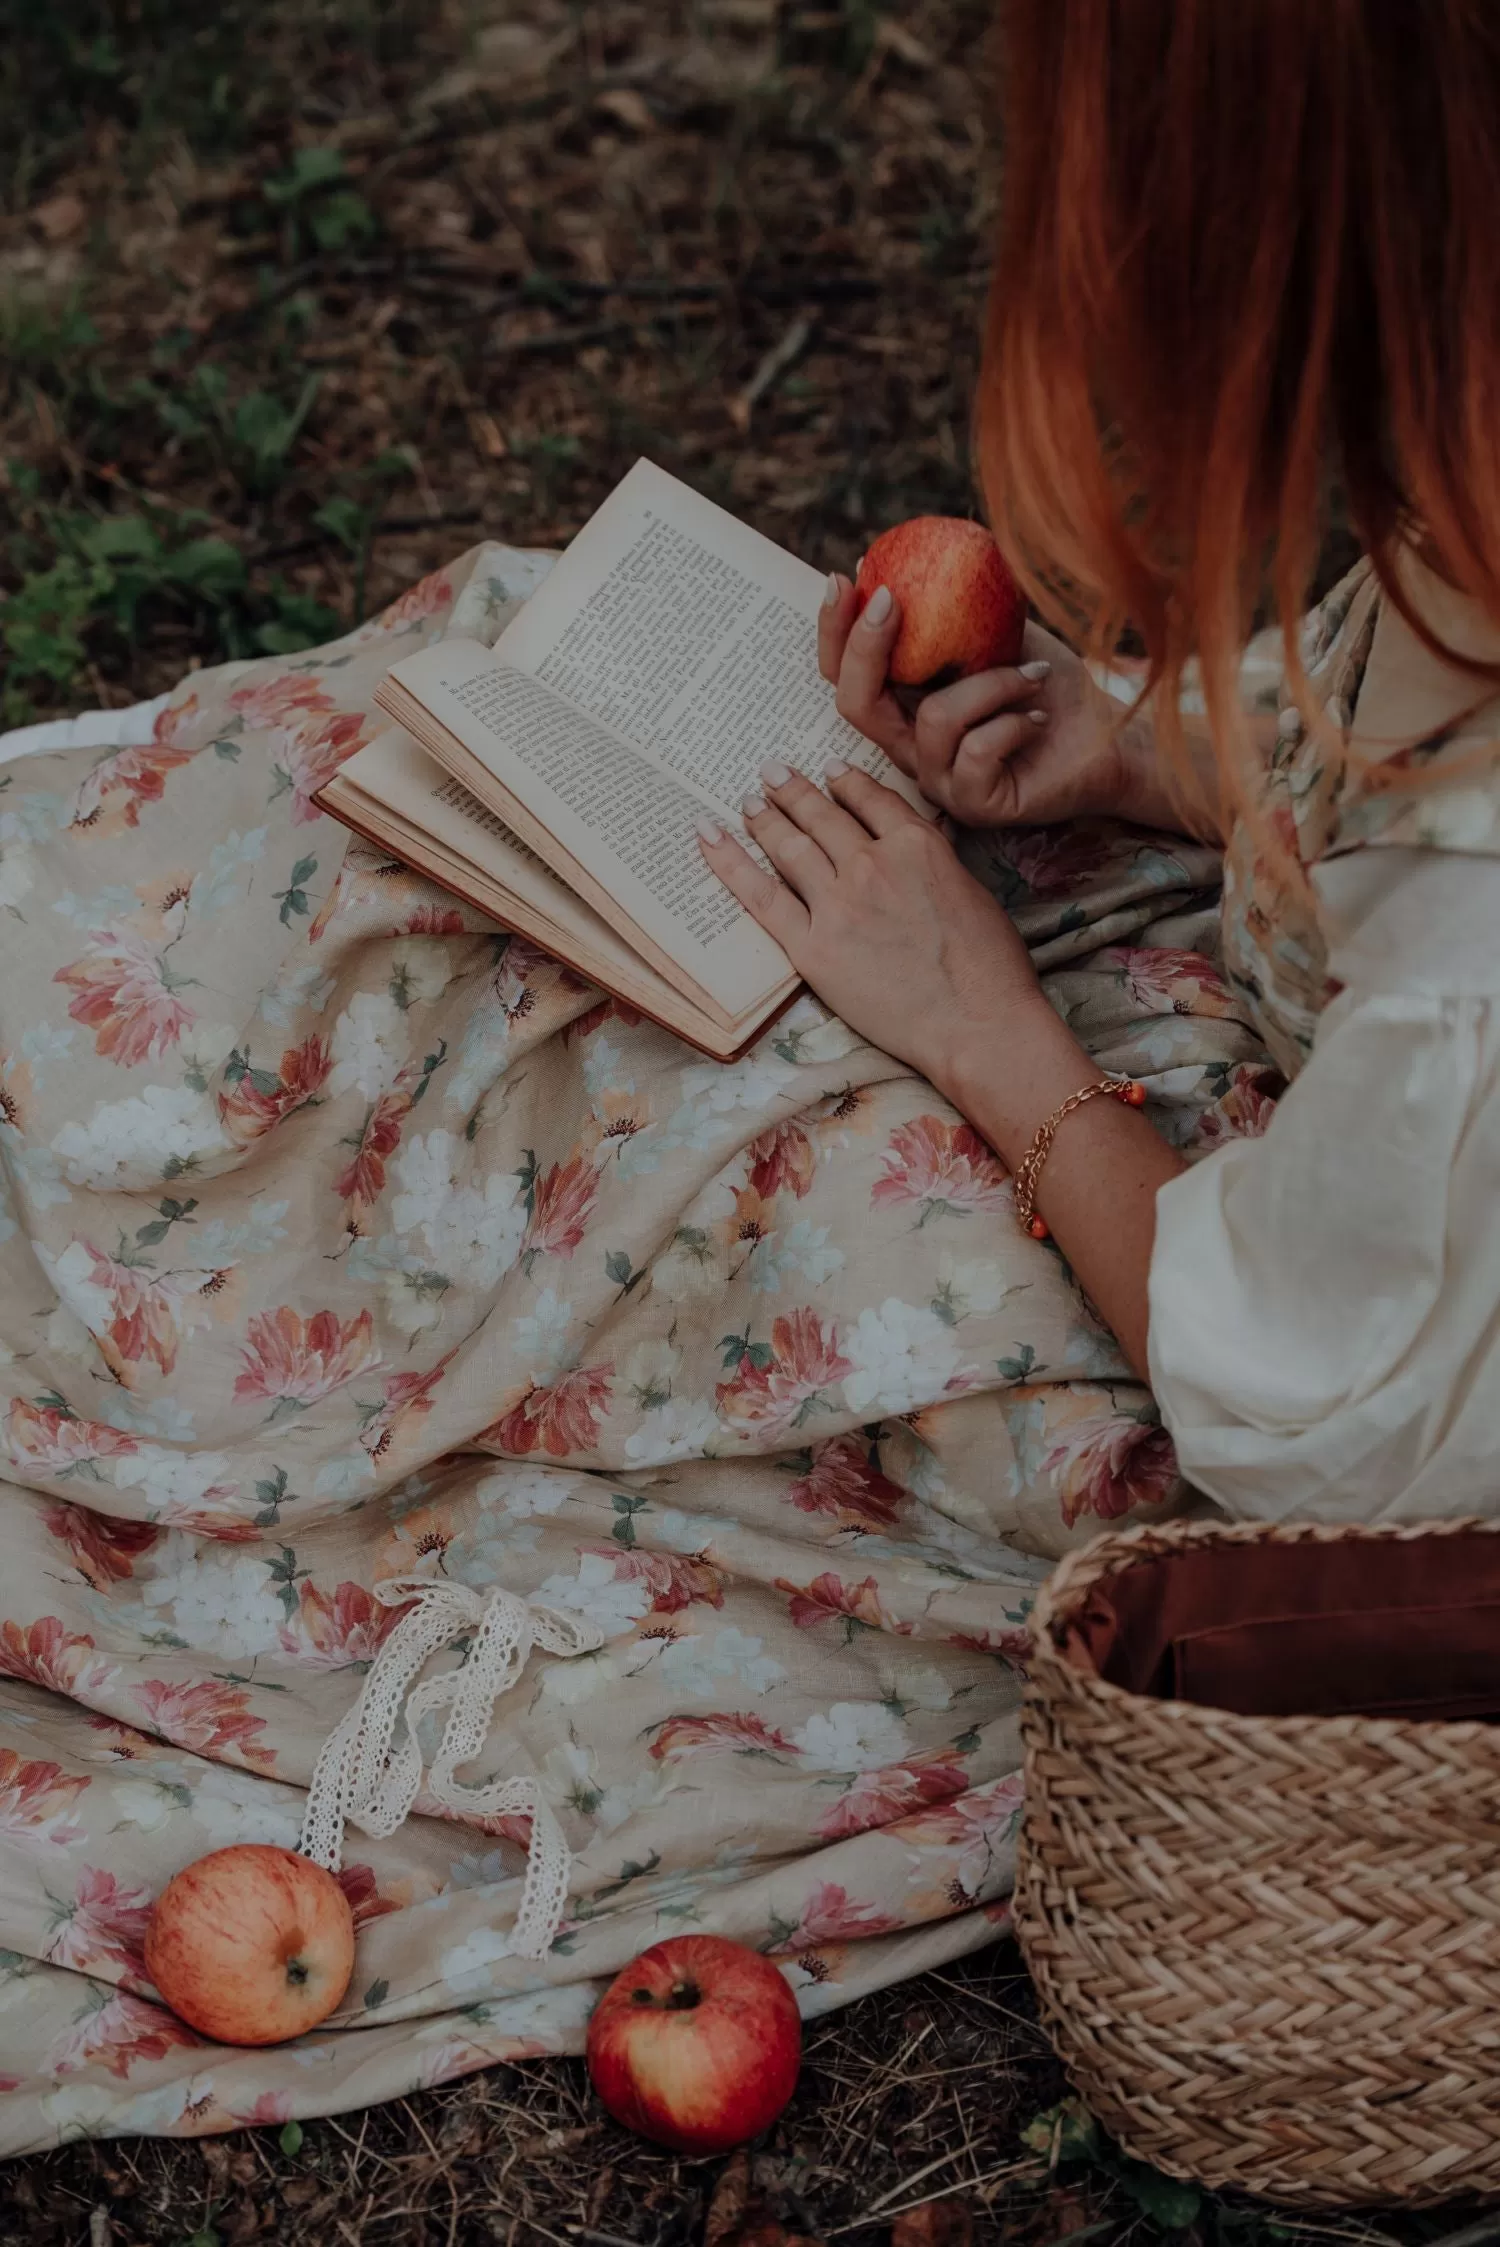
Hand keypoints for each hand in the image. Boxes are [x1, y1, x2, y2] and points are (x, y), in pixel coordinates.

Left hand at [697, 756, 1052, 1093]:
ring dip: (765, 817)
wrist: (975, 1021)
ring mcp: (838, 904)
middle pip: (822, 816)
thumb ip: (936, 861)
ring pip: (789, 846)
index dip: (845, 782)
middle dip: (794, 790)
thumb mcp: (971, 890)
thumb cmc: (989, 968)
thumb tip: (920, 844)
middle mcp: (872, 864)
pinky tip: (708, 836)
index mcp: (918, 845)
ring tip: (749, 802)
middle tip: (773, 773)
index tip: (829, 771)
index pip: (871, 799)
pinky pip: (760, 896)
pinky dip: (730, 861)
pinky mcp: (812, 947)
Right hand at [819, 576, 1171, 830]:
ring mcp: (939, 781)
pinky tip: (1039, 716)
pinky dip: (1013, 722)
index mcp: (906, 706)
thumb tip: (900, 551)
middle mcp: (911, 747)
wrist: (1108, 736)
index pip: (844, 675)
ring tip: (1033, 675)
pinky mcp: (975, 804)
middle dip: (864, 648)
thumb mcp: (996, 628)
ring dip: (990, 684)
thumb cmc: (1048, 680)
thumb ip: (950, 601)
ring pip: (933, 720)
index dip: (833, 631)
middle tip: (891, 599)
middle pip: (855, 705)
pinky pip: (976, 751)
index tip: (845, 578)